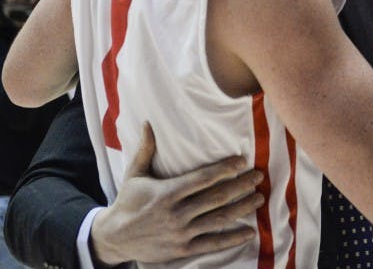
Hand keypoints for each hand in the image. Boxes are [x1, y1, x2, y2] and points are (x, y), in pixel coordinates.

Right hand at [90, 122, 263, 265]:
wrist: (114, 238)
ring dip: (242, 208)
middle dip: (240, 186)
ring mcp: (181, 232)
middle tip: (258, 177)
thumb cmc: (127, 202)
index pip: (202, 178)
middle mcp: (176, 213)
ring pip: (218, 219)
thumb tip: (147, 122)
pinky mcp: (182, 249)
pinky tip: (249, 232)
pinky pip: (212, 244)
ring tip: (259, 199)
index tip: (242, 161)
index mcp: (167, 192)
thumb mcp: (135, 174)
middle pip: (216, 197)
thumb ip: (145, 149)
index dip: (225, 169)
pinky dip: (232, 238)